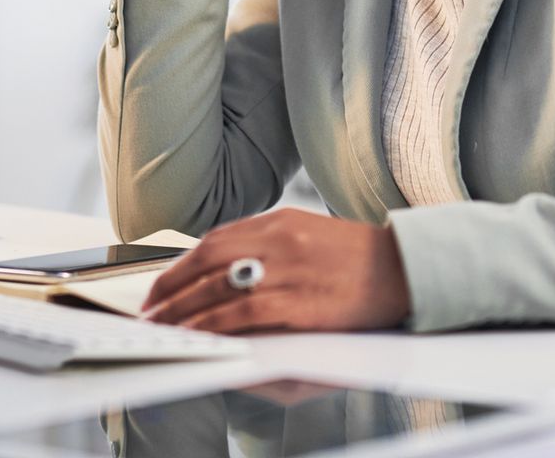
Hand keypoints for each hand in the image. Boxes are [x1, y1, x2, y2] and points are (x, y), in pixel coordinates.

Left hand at [140, 207, 410, 333]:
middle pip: (208, 260)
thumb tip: (222, 273)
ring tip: (164, 326)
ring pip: (219, 288)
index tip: (161, 284)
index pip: (216, 239)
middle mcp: (280, 240)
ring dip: (184, 310)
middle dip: (172, 287)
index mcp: (281, 220)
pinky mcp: (300, 304)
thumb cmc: (356, 259)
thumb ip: (268, 246)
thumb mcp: (309, 234)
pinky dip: (214, 324)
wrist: (404, 269)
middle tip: (150, 308)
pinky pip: (244, 314)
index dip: (181, 264)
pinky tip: (198, 335)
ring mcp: (289, 271)